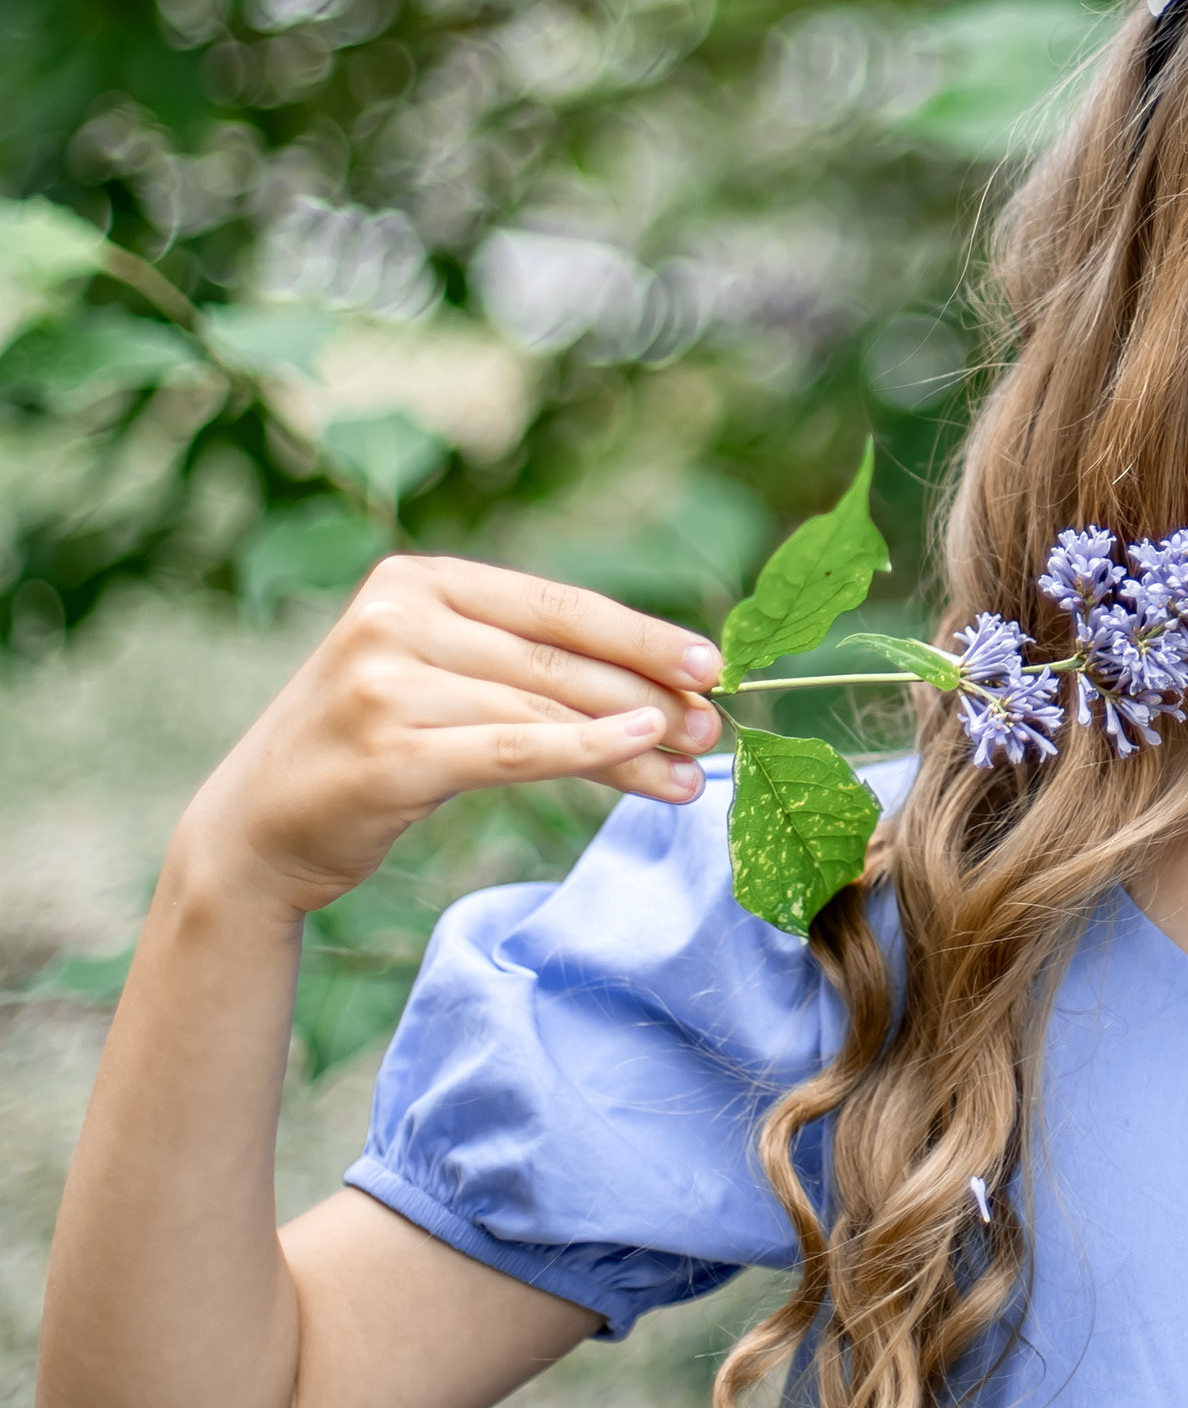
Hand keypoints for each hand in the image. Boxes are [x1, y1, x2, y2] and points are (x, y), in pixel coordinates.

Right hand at [175, 556, 726, 918]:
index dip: (640, 634)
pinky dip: (587, 752)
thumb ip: (518, 665)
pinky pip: (511, 751)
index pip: (555, 605)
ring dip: (633, 740)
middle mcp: (396, 617)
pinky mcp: (388, 752)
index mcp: (415, 580)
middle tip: (713, 726)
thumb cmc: (367, 749)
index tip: (712, 662)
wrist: (255, 827)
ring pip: (543, 710)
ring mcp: (385, 684)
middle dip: (648, 692)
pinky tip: (640, 755)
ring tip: (691, 771)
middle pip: (557, 658)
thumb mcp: (432, 678)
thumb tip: (654, 684)